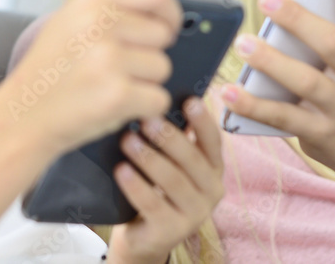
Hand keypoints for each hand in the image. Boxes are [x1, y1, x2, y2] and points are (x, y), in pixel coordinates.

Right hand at [7, 0, 180, 154]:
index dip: (169, 12)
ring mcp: (109, 59)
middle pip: (163, 35)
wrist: (21, 115)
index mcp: (91, 0)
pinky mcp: (117, 94)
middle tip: (113, 67)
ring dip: (143, 83)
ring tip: (107, 85)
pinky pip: (158, 99)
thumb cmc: (51, 67)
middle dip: (147, 54)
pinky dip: (142, 109)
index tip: (163, 27)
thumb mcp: (75, 17)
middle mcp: (100, 24)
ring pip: (162, 68)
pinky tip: (112, 105)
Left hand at [107, 97, 223, 263]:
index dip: (203, 120)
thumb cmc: (157, 187)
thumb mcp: (171, 163)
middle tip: (146, 118)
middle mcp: (211, 191)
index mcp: (213, 168)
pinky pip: (153, 204)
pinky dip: (136, 185)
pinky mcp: (172, 231)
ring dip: (149, 158)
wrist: (144, 235)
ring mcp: (195, 214)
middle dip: (168, 136)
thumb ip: (173, 139)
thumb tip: (157, 99)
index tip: (189, 100)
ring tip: (128, 140)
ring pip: (173, 181)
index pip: (213, 141)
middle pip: (192, 159)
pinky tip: (121, 170)